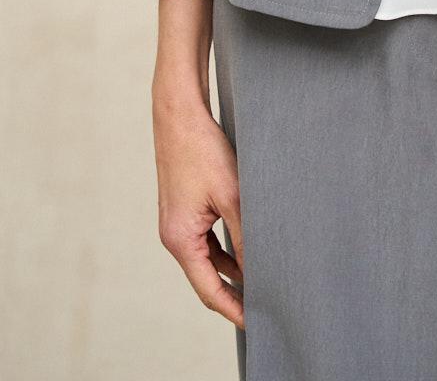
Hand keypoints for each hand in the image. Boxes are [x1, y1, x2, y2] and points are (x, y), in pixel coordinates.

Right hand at [152, 89, 244, 328]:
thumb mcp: (232, 195)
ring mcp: (177, 223)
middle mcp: (173, 236)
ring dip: (229, 272)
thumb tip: (260, 267)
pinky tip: (244, 254)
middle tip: (263, 306)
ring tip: (259, 284)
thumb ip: (245, 235)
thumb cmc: (203, 150)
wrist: (180, 115)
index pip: (209, 289)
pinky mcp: (183, 210)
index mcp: (180, 239)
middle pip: (206, 278)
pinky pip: (204, 242)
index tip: (255, 322)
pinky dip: (223, 252)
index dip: (233, 309)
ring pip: (206, 260)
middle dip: (233, 294)